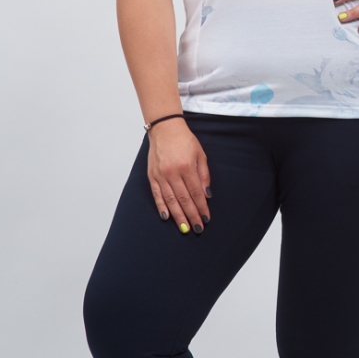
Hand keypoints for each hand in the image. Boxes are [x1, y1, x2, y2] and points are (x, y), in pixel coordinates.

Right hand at [146, 118, 211, 233]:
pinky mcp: (152, 176)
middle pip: (184, 199)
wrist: (165, 128)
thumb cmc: (184, 140)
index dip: (201, 207)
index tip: (206, 218)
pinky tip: (167, 217)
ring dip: (178, 216)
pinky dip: (161, 207)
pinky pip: (157, 194)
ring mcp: (161, 175)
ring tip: (185, 228)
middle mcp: (173, 172)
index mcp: (187, 167)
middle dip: (192, 216)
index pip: (196, 193)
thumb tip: (206, 195)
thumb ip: (204, 175)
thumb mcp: (200, 154)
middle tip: (197, 229)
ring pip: (170, 200)